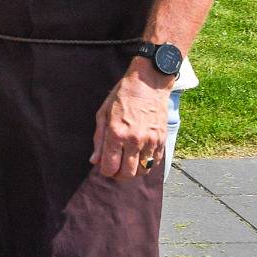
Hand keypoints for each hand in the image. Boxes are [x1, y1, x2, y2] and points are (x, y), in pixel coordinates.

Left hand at [90, 61, 173, 179]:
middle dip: (119, 174)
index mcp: (116, 133)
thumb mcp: (103, 113)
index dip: (105, 171)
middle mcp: (134, 140)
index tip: (105, 166)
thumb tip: (94, 161)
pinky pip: (155, 163)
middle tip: (116, 166)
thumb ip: (99, 139)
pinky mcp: (162, 140)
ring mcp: (150, 141)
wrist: (148, 83)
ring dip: (134, 171)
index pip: (110, 167)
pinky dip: (147, 164)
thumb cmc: (122, 96)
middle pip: (127, 174)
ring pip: (142, 171)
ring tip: (128, 162)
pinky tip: (140, 156)